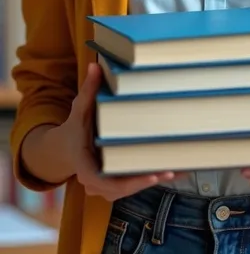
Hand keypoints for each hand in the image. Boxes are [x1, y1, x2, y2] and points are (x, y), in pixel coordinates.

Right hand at [62, 62, 184, 200]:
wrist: (66, 150)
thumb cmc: (75, 128)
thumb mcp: (79, 109)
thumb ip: (89, 90)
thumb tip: (95, 65)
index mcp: (84, 165)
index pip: (103, 179)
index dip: (127, 181)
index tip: (149, 174)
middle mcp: (95, 181)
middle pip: (122, 187)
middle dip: (145, 180)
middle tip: (169, 171)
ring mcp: (106, 186)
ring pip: (131, 188)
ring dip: (154, 179)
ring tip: (178, 170)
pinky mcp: (117, 184)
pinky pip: (136, 184)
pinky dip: (154, 177)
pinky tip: (177, 170)